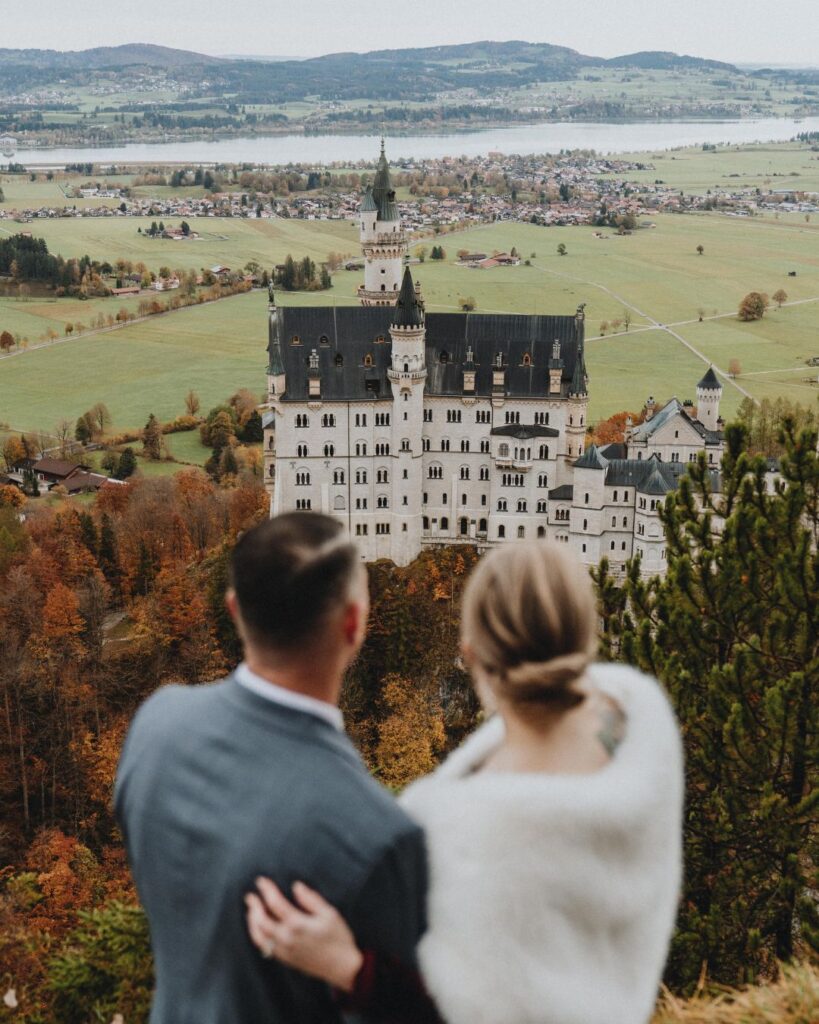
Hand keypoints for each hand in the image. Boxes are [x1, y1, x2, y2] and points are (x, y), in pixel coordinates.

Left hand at [245, 877, 363, 992]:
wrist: (342, 967)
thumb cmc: (338, 938)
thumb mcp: (329, 913)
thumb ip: (311, 899)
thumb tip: (296, 886)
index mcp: (298, 924)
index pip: (276, 904)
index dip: (267, 890)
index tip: (261, 881)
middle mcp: (287, 938)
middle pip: (262, 921)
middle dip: (254, 906)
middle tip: (250, 896)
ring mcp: (284, 951)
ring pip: (259, 937)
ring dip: (252, 922)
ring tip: (251, 911)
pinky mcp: (285, 959)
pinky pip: (265, 947)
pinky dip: (258, 935)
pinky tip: (259, 928)